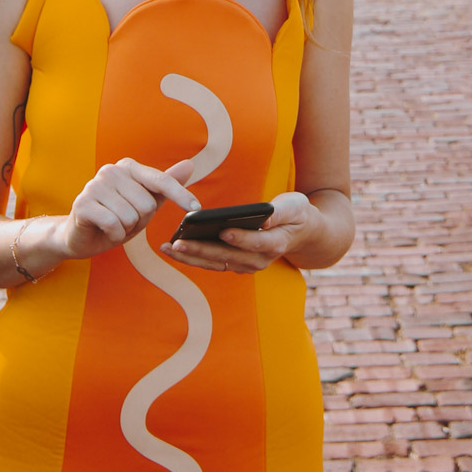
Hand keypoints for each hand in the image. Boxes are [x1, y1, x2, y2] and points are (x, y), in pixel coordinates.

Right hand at [60, 158, 197, 260]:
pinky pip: (114, 224)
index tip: (196, 208)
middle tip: (124, 220)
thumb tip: (189, 165)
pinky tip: (104, 230)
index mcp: (128, 167)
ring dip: (126, 229)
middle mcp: (111, 171)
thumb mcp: (145, 204)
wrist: (80, 236)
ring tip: (113, 224)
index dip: (180, 195)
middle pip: (147, 204)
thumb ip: (165, 185)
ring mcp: (94, 185)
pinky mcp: (82, 203)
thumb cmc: (116, 218)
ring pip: (131, 216)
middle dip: (140, 220)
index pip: (160, 180)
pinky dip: (114, 235)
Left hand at [160, 191, 318, 274]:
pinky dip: (193, 257)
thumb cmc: (297, 214)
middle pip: (227, 257)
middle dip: (201, 250)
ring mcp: (247, 265)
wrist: (302, 233)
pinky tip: (174, 248)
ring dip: (191, 257)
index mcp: (275, 244)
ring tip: (168, 247)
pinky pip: (212, 263)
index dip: (240, 238)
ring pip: (215, 263)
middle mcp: (259, 260)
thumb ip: (280, 212)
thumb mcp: (296, 206)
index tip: (223, 231)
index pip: (255, 243)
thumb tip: (264, 217)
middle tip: (178, 243)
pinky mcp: (236, 264)